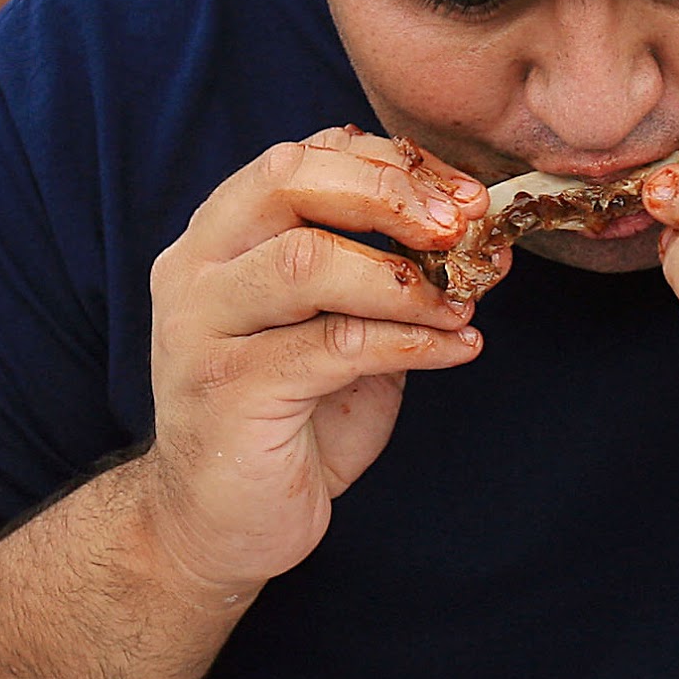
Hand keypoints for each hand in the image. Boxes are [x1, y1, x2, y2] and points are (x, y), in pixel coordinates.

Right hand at [142, 126, 488, 594]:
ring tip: (461, 301)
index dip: (392, 163)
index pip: (304, 157)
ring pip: (306, 261)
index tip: (464, 194)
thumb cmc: (292, 412)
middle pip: (290, 183)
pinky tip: (458, 347)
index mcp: (222, 233)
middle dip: (392, 194)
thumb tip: (479, 230)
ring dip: (402, 277)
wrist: (221, 521)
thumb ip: (388, 271)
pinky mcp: (228, 390)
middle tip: (462, 227)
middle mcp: (198, 267)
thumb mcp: (342, 322)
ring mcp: (202, 327)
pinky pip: (332, 346)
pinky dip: (410, 340)